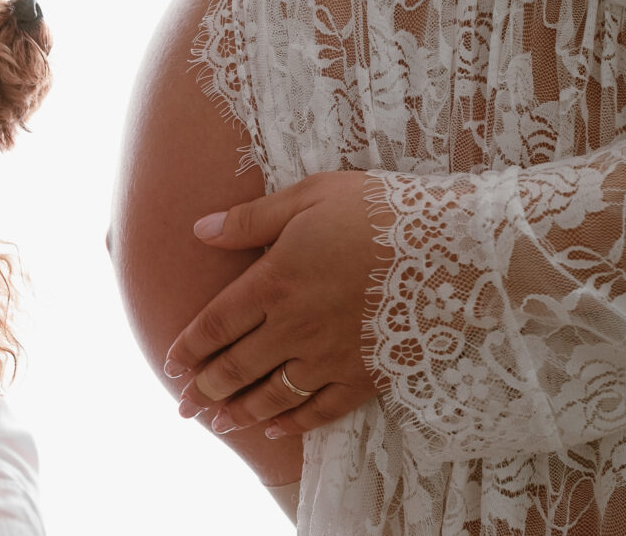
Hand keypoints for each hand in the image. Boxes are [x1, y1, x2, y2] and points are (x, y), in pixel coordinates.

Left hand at [164, 171, 391, 437]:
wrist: (455, 245)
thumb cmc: (379, 212)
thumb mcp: (310, 196)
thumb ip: (251, 219)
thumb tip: (200, 229)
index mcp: (276, 282)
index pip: (216, 325)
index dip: (188, 348)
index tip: (170, 364)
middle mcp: (295, 327)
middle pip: (236, 368)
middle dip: (204, 390)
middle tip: (183, 408)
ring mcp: (331, 356)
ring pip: (272, 395)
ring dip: (239, 412)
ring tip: (217, 423)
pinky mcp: (365, 376)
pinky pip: (321, 410)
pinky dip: (293, 423)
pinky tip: (274, 429)